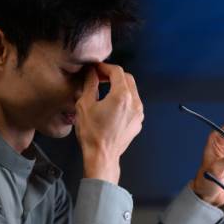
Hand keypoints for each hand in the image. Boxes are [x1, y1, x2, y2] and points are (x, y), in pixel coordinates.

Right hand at [75, 63, 143, 183]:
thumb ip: (90, 84)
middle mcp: (135, 102)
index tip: (95, 69)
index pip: (117, 71)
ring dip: (120, 86)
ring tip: (105, 90)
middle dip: (114, 75)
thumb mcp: (84, 105)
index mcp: (122, 96)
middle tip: (100, 77)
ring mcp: (139, 113)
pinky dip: (124, 99)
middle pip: (127, 79)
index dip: (104, 67)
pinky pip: (133, 104)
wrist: (102, 156)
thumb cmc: (92, 133)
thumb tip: (91, 72)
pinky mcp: (138, 122)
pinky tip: (112, 105)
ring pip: (132, 91)